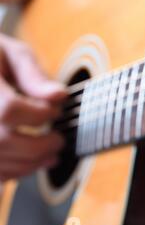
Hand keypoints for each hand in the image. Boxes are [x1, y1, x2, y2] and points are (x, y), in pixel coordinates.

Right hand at [0, 34, 65, 181]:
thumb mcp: (10, 53)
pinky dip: (12, 172)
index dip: (38, 115)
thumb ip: (33, 74)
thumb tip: (59, 96)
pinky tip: (30, 163)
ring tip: (52, 155)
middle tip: (59, 140)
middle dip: (40, 145)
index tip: (55, 111)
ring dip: (30, 163)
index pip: (8, 110)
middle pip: (3, 140)